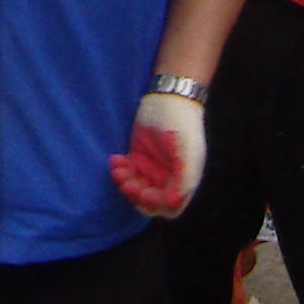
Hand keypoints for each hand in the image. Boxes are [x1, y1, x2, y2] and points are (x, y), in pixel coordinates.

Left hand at [112, 93, 206, 216]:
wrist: (168, 97)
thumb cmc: (181, 124)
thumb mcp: (187, 153)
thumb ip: (184, 181)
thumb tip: (173, 204)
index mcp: (183, 180)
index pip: (169, 207)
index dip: (155, 205)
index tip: (143, 191)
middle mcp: (168, 177)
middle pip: (149, 201)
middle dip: (136, 195)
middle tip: (126, 182)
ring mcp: (152, 168)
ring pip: (136, 187)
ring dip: (125, 182)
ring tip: (118, 168)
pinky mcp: (138, 157)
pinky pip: (126, 173)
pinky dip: (119, 170)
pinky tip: (116, 158)